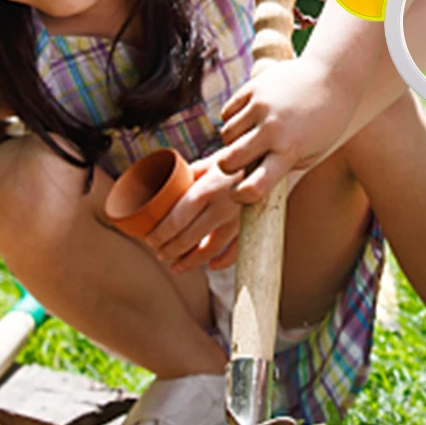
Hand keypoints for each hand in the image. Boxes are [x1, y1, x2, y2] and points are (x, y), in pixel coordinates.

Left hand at [144, 153, 243, 274]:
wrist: (276, 158)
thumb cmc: (240, 157)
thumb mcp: (213, 159)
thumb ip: (191, 174)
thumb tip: (166, 187)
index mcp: (209, 188)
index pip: (177, 219)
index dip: (161, 234)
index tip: (149, 240)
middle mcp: (224, 206)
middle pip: (190, 237)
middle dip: (170, 250)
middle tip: (159, 253)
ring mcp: (240, 219)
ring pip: (211, 249)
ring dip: (190, 261)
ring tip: (175, 266)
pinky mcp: (254, 226)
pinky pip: (237, 251)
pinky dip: (223, 261)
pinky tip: (210, 266)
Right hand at [217, 59, 351, 204]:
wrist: (333, 76)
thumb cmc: (326, 121)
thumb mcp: (314, 152)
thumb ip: (284, 167)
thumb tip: (251, 177)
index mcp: (290, 150)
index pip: (255, 186)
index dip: (241, 196)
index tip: (239, 194)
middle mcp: (273, 130)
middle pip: (229, 161)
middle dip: (229, 167)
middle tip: (239, 162)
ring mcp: (261, 106)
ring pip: (226, 136)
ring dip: (234, 140)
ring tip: (252, 135)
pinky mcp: (253, 88)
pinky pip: (227, 113)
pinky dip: (234, 119)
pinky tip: (251, 117)